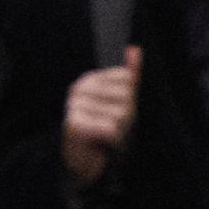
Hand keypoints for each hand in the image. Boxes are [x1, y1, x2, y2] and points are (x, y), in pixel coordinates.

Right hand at [62, 47, 140, 188]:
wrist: (82, 159)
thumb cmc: (103, 128)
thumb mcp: (121, 100)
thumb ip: (129, 75)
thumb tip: (135, 48)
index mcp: (90, 79)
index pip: (128, 80)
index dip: (130, 100)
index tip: (115, 110)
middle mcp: (79, 88)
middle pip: (126, 97)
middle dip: (126, 117)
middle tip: (110, 125)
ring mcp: (74, 105)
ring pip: (120, 115)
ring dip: (119, 130)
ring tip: (105, 135)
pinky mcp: (73, 123)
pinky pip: (110, 129)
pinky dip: (111, 139)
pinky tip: (101, 141)